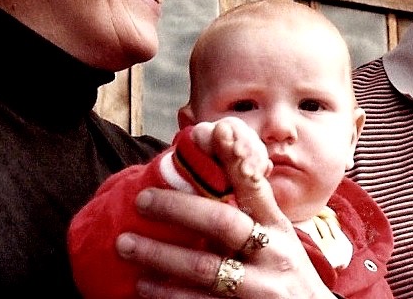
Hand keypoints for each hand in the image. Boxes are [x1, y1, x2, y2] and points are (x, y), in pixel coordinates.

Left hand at [116, 120, 332, 297]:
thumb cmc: (285, 273)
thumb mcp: (279, 238)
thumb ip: (251, 209)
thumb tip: (221, 157)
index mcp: (278, 228)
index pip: (256, 188)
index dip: (239, 160)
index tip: (220, 130)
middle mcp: (273, 254)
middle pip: (223, 224)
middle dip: (178, 208)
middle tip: (141, 199)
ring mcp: (260, 288)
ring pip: (204, 268)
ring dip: (160, 255)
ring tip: (127, 245)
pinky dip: (168, 295)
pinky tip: (144, 286)